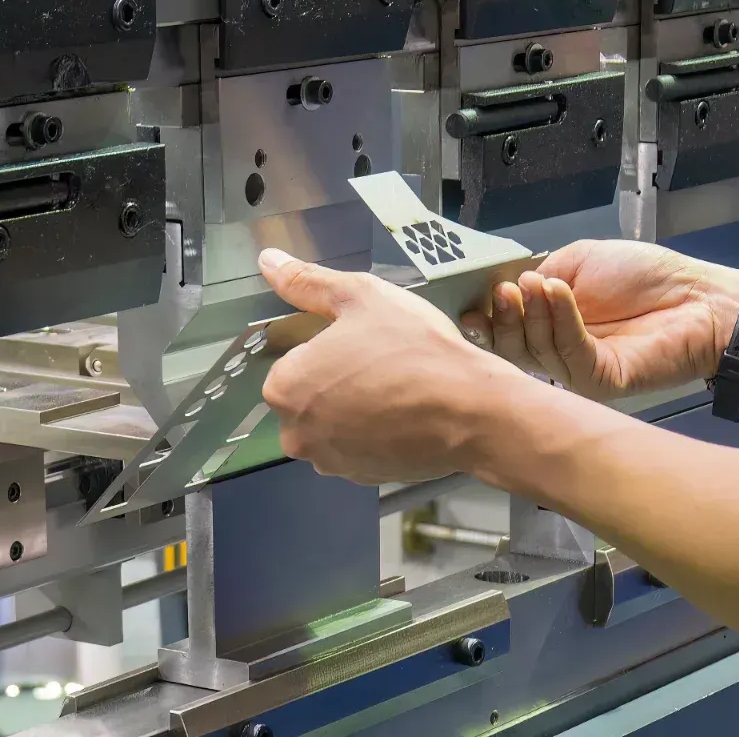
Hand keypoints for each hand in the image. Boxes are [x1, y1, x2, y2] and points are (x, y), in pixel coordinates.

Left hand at [258, 249, 507, 483]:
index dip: (331, 346)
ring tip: (400, 388)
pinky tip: (407, 415)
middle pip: (311, 395)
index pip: (294, 360)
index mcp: (285, 386)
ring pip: (335, 424)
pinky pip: (361, 448)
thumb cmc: (415, 349)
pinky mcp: (363, 477)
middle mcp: (297, 432)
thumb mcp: (361, 296)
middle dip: (340, 380)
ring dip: (358, 408)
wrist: (471, 410)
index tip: (366, 341)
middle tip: (386, 362)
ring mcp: (330, 461)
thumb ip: (307, 282)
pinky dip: (378, 433)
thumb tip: (267, 261)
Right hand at [460, 240, 738, 399]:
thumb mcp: (581, 261)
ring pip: (536, 352)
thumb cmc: (649, 277)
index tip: (478, 298)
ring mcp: (580, 369)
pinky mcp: (600, 380)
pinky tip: (560, 294)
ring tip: (536, 285)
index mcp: (555, 322)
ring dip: (532, 313)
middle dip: (505, 316)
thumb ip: (543, 274)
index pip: (511, 327)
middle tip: (505, 290)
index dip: (491, 315)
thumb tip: (508, 285)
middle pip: (514, 346)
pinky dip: (560, 321)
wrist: (698, 298)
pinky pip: (569, 354)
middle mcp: (562, 350)